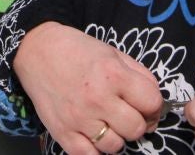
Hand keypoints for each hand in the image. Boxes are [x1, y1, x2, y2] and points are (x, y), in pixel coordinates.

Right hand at [13, 21, 163, 153]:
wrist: (39, 51)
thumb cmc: (78, 50)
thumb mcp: (113, 53)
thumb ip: (139, 75)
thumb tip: (155, 101)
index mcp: (114, 75)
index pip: (152, 102)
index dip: (154, 106)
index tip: (147, 105)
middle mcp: (98, 99)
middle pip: (136, 129)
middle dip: (137, 122)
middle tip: (128, 114)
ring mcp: (79, 119)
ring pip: (115, 146)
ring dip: (117, 136)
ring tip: (109, 122)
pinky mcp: (63, 134)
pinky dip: (96, 149)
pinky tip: (94, 134)